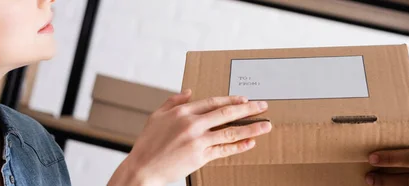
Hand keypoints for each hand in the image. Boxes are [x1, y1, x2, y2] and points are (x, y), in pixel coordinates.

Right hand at [108, 89, 271, 185]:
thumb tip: (188, 92)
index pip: (212, 102)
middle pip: (225, 113)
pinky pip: (224, 150)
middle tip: (263, 106)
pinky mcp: (200, 156)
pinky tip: (250, 143)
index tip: (245, 99)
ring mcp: (197, 141)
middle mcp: (192, 124)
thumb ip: (173, 102)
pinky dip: (238, 146)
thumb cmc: (148, 143)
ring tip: (265, 125)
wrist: (143, 168)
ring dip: (250, 128)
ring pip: (230, 132)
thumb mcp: (156, 116)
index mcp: (182, 112)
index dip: (231, 100)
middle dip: (247, 109)